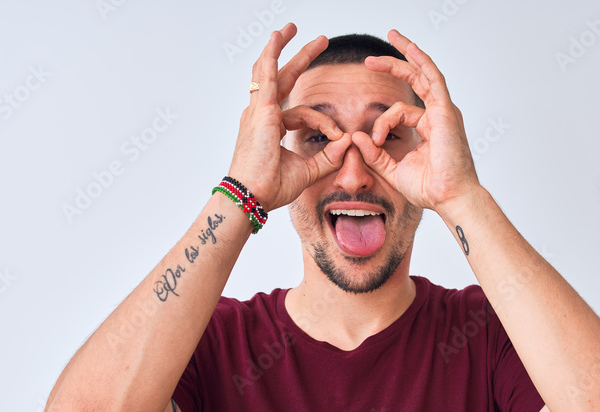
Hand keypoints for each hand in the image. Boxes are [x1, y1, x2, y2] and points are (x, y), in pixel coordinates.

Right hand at [227, 24, 351, 211]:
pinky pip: (267, 77)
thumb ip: (328, 157)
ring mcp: (258, 112)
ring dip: (283, 48)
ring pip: (271, 71)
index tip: (339, 137)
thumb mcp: (308, 171)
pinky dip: (271, 56)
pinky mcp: (261, 112)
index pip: (300, 114)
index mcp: (269, 129)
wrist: (251, 196)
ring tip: (293, 28)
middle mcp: (260, 116)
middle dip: (299, 58)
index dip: (324, 123)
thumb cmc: (270, 188)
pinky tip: (277, 38)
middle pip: (281, 79)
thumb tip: (348, 142)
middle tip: (319, 41)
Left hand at [350, 29, 480, 214]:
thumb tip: (355, 136)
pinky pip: (432, 78)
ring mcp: (443, 111)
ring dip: (406, 54)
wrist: (449, 197)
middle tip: (369, 59)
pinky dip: (420, 60)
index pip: (399, 113)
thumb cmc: (429, 188)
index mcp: (428, 128)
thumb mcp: (393, 169)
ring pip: (423, 73)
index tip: (372, 142)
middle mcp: (437, 115)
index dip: (380, 124)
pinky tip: (409, 47)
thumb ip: (374, 153)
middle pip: (415, 80)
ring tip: (390, 36)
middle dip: (393, 65)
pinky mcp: (445, 111)